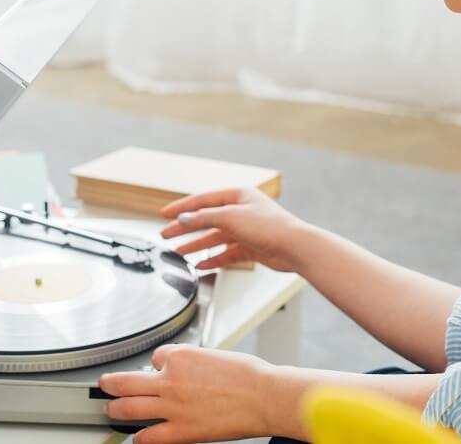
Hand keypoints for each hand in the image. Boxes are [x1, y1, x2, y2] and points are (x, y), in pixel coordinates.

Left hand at [100, 345, 271, 443]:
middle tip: (105, 384)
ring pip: (129, 407)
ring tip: (111, 409)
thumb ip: (193, 363)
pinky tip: (138, 437)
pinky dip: (139, 437)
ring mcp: (172, 406)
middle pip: (127, 381)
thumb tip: (183, 371)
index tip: (158, 370)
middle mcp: (171, 379)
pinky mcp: (180, 430)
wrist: (263, 396)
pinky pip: (149, 436)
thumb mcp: (215, 355)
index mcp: (181, 356)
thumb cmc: (248, 375)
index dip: (157, 364)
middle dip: (112, 383)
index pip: (155, 357)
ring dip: (116, 408)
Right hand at [160, 187, 309, 272]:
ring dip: (196, 245)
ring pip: (215, 237)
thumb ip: (205, 218)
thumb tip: (185, 218)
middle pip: (206, 219)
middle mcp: (241, 211)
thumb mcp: (231, 217)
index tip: (165, 214)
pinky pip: (226, 253)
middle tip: (166, 235)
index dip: (182, 208)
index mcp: (238, 196)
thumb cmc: (270, 226)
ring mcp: (246, 230)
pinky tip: (201, 264)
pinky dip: (213, 258)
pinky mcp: (251, 247)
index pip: (203, 200)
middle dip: (185, 228)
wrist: (294, 247)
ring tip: (178, 253)